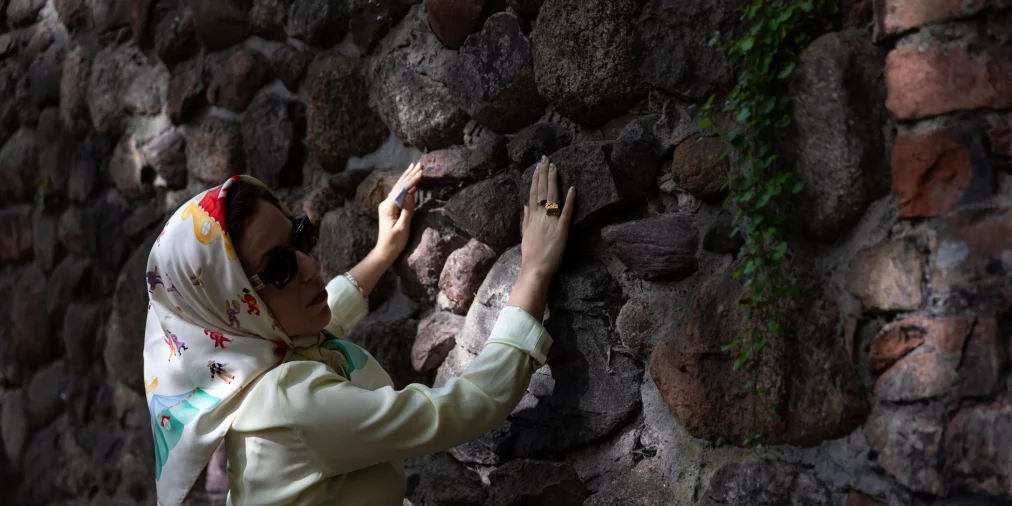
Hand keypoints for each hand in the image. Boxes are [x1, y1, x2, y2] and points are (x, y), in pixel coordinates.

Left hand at [375, 161, 422, 262]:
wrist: (384, 252)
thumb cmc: (394, 242)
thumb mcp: (402, 227)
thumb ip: (407, 210)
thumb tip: (411, 195)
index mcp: (388, 207)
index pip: (402, 190)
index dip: (412, 180)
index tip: (421, 172)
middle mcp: (386, 203)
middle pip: (399, 186)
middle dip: (409, 174)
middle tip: (419, 164)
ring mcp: (388, 206)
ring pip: (399, 188)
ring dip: (407, 178)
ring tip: (415, 168)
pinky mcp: (391, 209)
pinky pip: (399, 195)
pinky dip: (406, 187)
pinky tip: (412, 184)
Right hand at [520, 156, 574, 278]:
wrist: (535, 269)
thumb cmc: (530, 254)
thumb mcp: (524, 234)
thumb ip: (525, 219)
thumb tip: (525, 205)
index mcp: (531, 217)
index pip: (533, 193)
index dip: (536, 179)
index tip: (538, 166)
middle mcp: (540, 216)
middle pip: (542, 191)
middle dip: (544, 173)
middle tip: (547, 159)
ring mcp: (551, 222)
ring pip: (552, 197)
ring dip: (554, 181)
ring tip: (555, 167)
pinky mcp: (562, 229)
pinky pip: (566, 212)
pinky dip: (569, 200)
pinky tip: (572, 188)